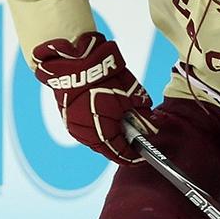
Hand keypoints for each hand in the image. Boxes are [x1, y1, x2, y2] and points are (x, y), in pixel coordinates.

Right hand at [33, 31, 153, 164]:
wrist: (78, 61)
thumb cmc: (108, 80)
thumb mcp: (133, 98)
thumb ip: (144, 118)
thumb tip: (152, 129)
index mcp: (104, 134)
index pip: (122, 154)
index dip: (135, 157)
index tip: (144, 156)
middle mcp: (87, 135)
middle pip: (109, 149)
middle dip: (122, 145)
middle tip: (135, 140)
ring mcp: (74, 127)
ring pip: (96, 140)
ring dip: (109, 136)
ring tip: (122, 127)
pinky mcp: (67, 118)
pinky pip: (86, 130)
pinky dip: (98, 128)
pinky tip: (106, 119)